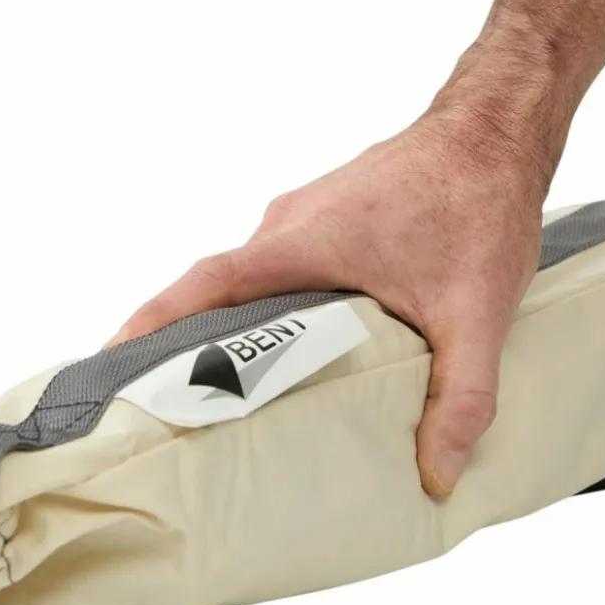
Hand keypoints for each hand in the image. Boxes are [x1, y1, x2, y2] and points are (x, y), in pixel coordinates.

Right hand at [109, 81, 555, 498]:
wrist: (494, 132)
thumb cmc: (478, 202)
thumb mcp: (476, 312)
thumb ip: (460, 396)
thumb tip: (436, 472)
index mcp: (307, 241)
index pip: (207, 283)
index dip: (152, 322)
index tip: (109, 361)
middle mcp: (291, 223)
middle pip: (218, 287)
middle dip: (186, 340)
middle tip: (168, 403)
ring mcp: (307, 214)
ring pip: (252, 276)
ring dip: (233, 323)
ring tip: (229, 387)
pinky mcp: (328, 215)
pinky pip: (280, 264)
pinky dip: (270, 304)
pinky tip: (298, 343)